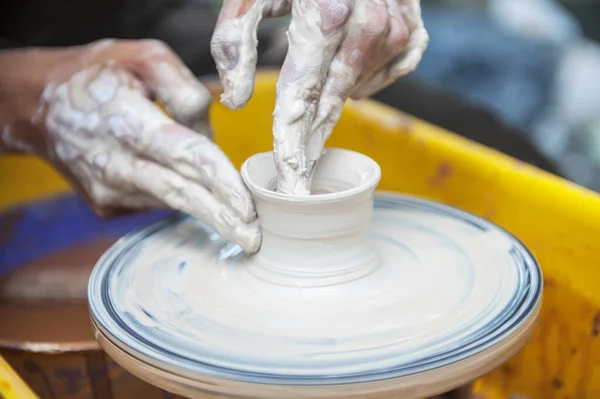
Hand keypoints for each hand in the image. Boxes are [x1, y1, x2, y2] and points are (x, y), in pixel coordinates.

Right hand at [0, 40, 260, 252]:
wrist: (39, 107)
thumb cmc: (98, 76)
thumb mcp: (145, 57)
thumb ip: (185, 89)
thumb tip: (210, 134)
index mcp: (128, 123)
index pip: (184, 158)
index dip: (219, 184)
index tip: (248, 209)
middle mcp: (116, 164)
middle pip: (181, 195)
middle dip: (221, 220)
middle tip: (254, 240)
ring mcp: (108, 190)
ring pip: (171, 200)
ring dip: (206, 207)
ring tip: (234, 211)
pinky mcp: (106, 204)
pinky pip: (155, 201)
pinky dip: (179, 195)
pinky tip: (186, 186)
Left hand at [211, 0, 427, 193]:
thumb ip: (234, 42)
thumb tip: (233, 101)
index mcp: (325, 16)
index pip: (301, 98)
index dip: (291, 144)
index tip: (288, 184)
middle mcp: (368, 26)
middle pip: (333, 104)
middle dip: (311, 142)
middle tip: (298, 176)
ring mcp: (396, 28)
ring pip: (360, 89)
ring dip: (334, 100)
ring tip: (313, 100)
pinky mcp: (414, 28)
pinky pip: (392, 72)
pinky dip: (369, 79)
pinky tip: (351, 73)